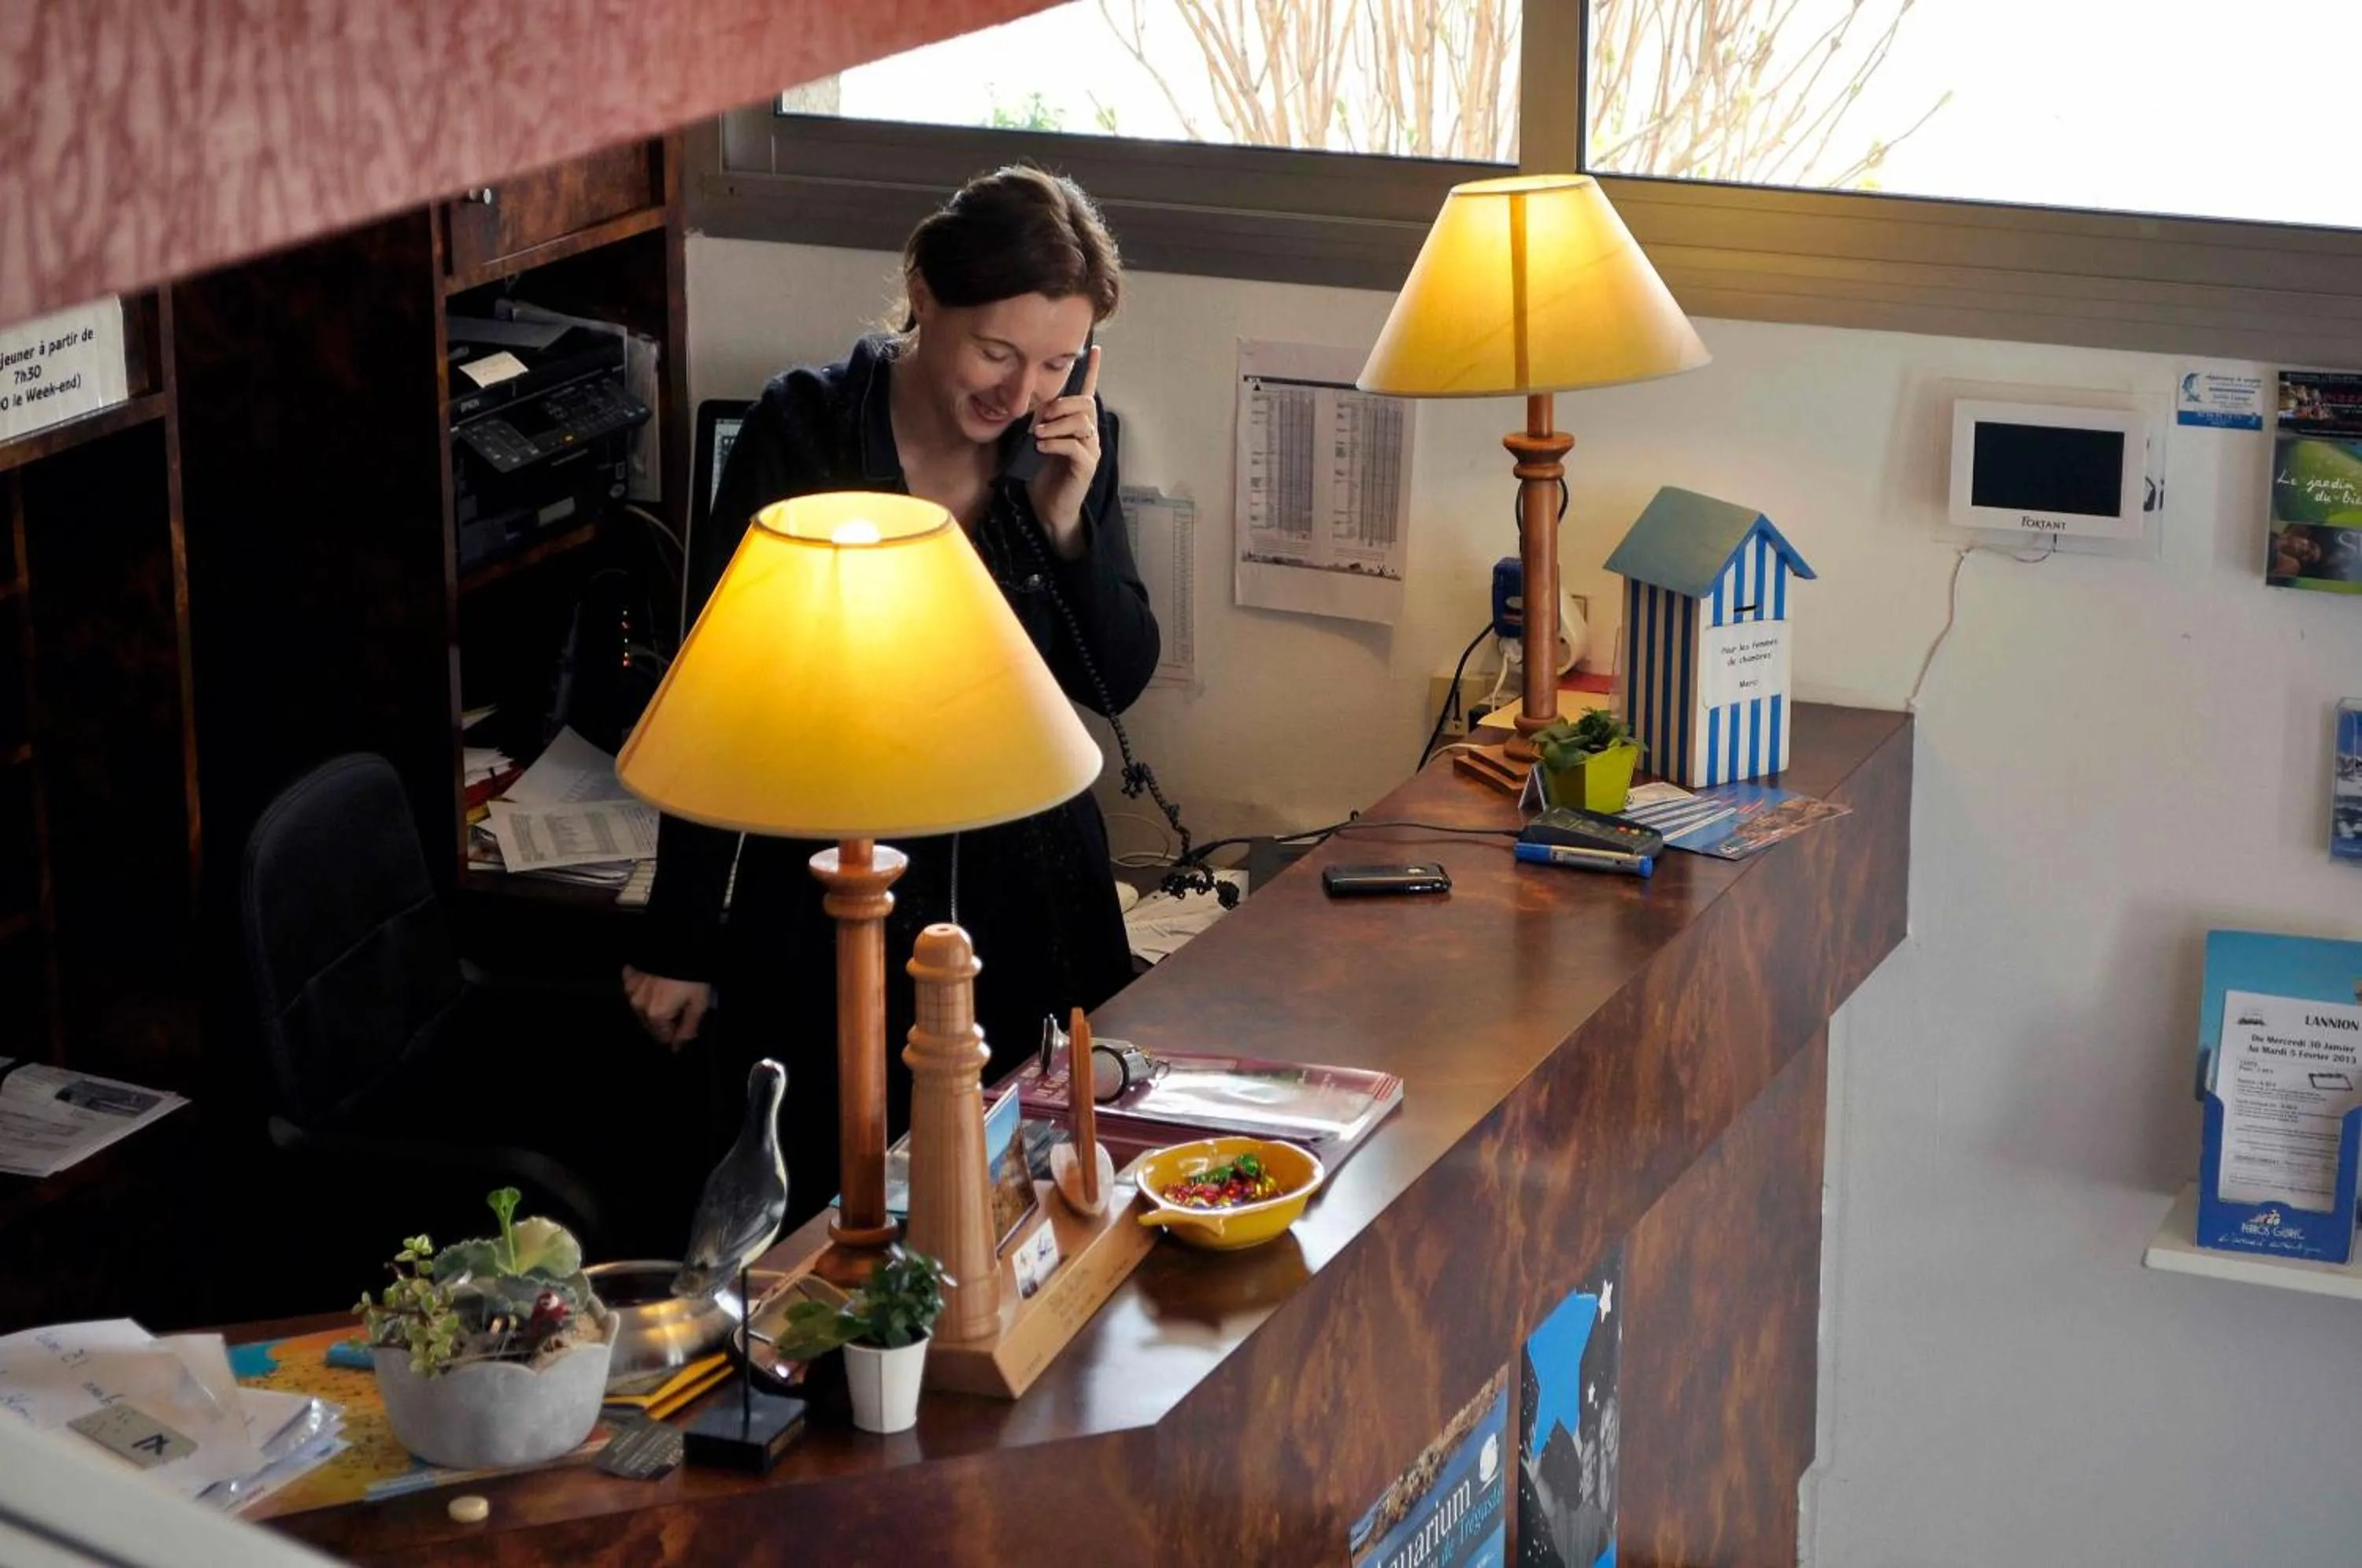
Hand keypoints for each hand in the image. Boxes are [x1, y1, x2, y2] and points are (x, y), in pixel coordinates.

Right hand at [622, 965, 710, 1050]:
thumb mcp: (698, 1004)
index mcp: (655, 1016)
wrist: (680, 945)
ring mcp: (631, 990)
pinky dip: (643, 989)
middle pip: (651, 1024)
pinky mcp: (629, 975)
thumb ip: (688, 1028)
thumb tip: (677, 1047)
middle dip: (664, 1021)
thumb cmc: (692, 978)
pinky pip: (634, 988)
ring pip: (642, 1008)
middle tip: (680, 1007)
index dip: (676, 1033)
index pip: (663, 1037)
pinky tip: (654, 982)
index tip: (685, 1021)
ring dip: (653, 1007)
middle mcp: (638, 1006)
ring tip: (669, 994)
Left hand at [1025, 344, 1101, 557]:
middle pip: (1086, 404)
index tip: (1095, 349)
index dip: (1092, 371)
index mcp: (1078, 425)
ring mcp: (1090, 451)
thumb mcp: (1037, 442)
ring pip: (1081, 423)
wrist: (1048, 510)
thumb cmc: (1042, 475)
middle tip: (1043, 415)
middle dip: (1063, 404)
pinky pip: (1075, 446)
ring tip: (1038, 435)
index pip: (1089, 392)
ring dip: (1056, 425)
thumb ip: (1039, 423)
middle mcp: (1089, 435)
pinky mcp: (1086, 467)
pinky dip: (1056, 444)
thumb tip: (1034, 407)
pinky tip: (1042, 448)